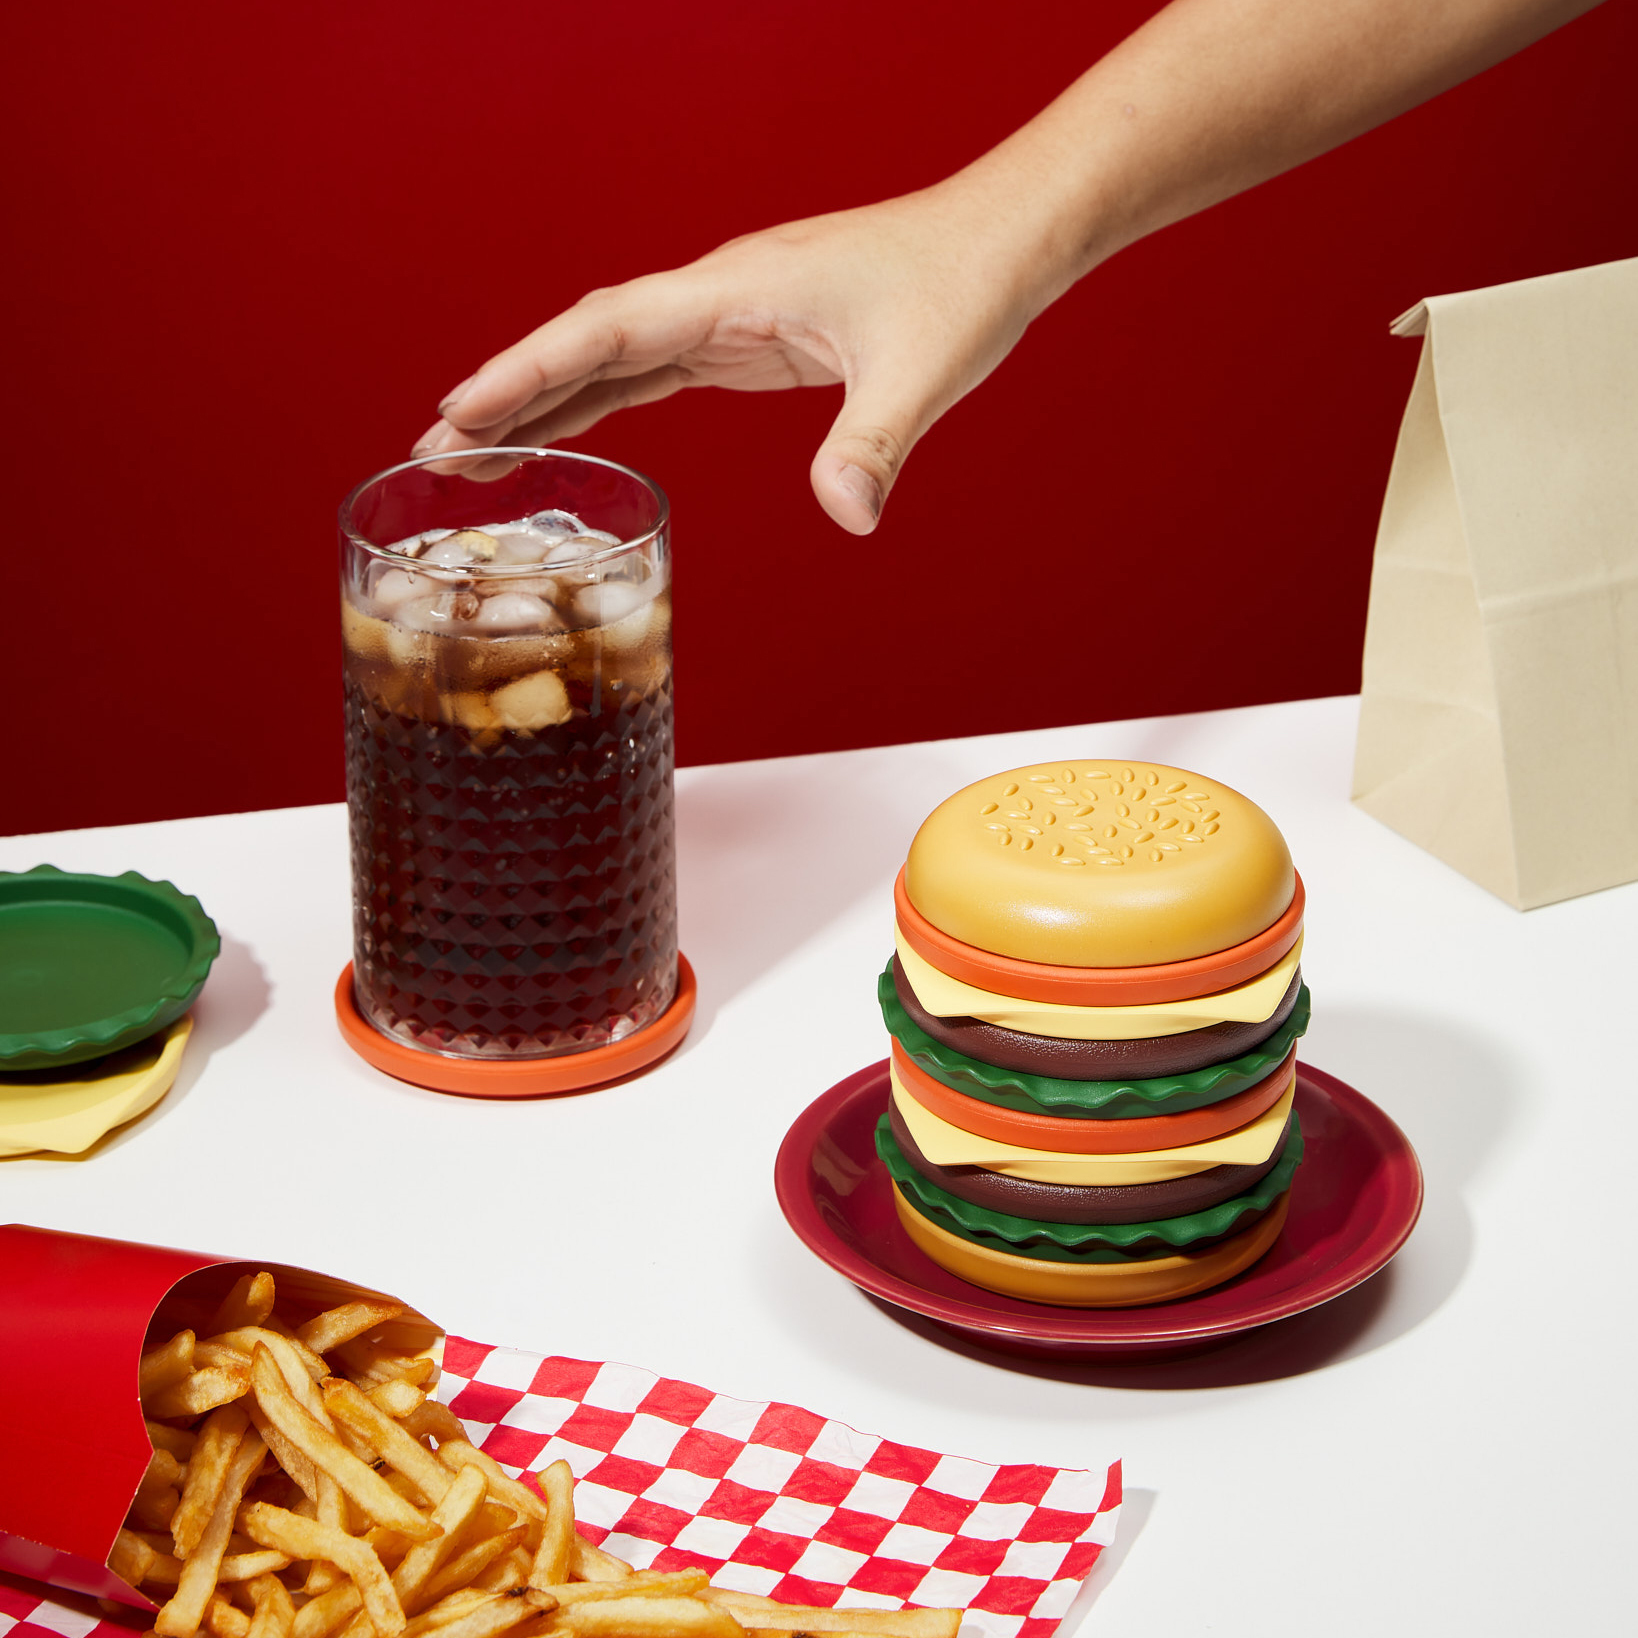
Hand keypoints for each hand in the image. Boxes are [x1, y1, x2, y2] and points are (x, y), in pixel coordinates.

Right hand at [412, 182, 1051, 533]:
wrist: (997, 243)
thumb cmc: (960, 286)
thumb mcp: (921, 372)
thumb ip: (874, 445)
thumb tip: (847, 517)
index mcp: (736, 290)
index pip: (606, 331)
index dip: (528, 370)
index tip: (459, 410)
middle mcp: (717, 296)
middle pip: (586, 342)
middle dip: (510, 392)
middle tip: (435, 452)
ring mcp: (728, 315)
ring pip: (612, 355)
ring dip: (545, 399)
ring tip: (475, 450)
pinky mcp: (747, 338)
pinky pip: (653, 369)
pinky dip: (601, 399)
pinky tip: (567, 431)